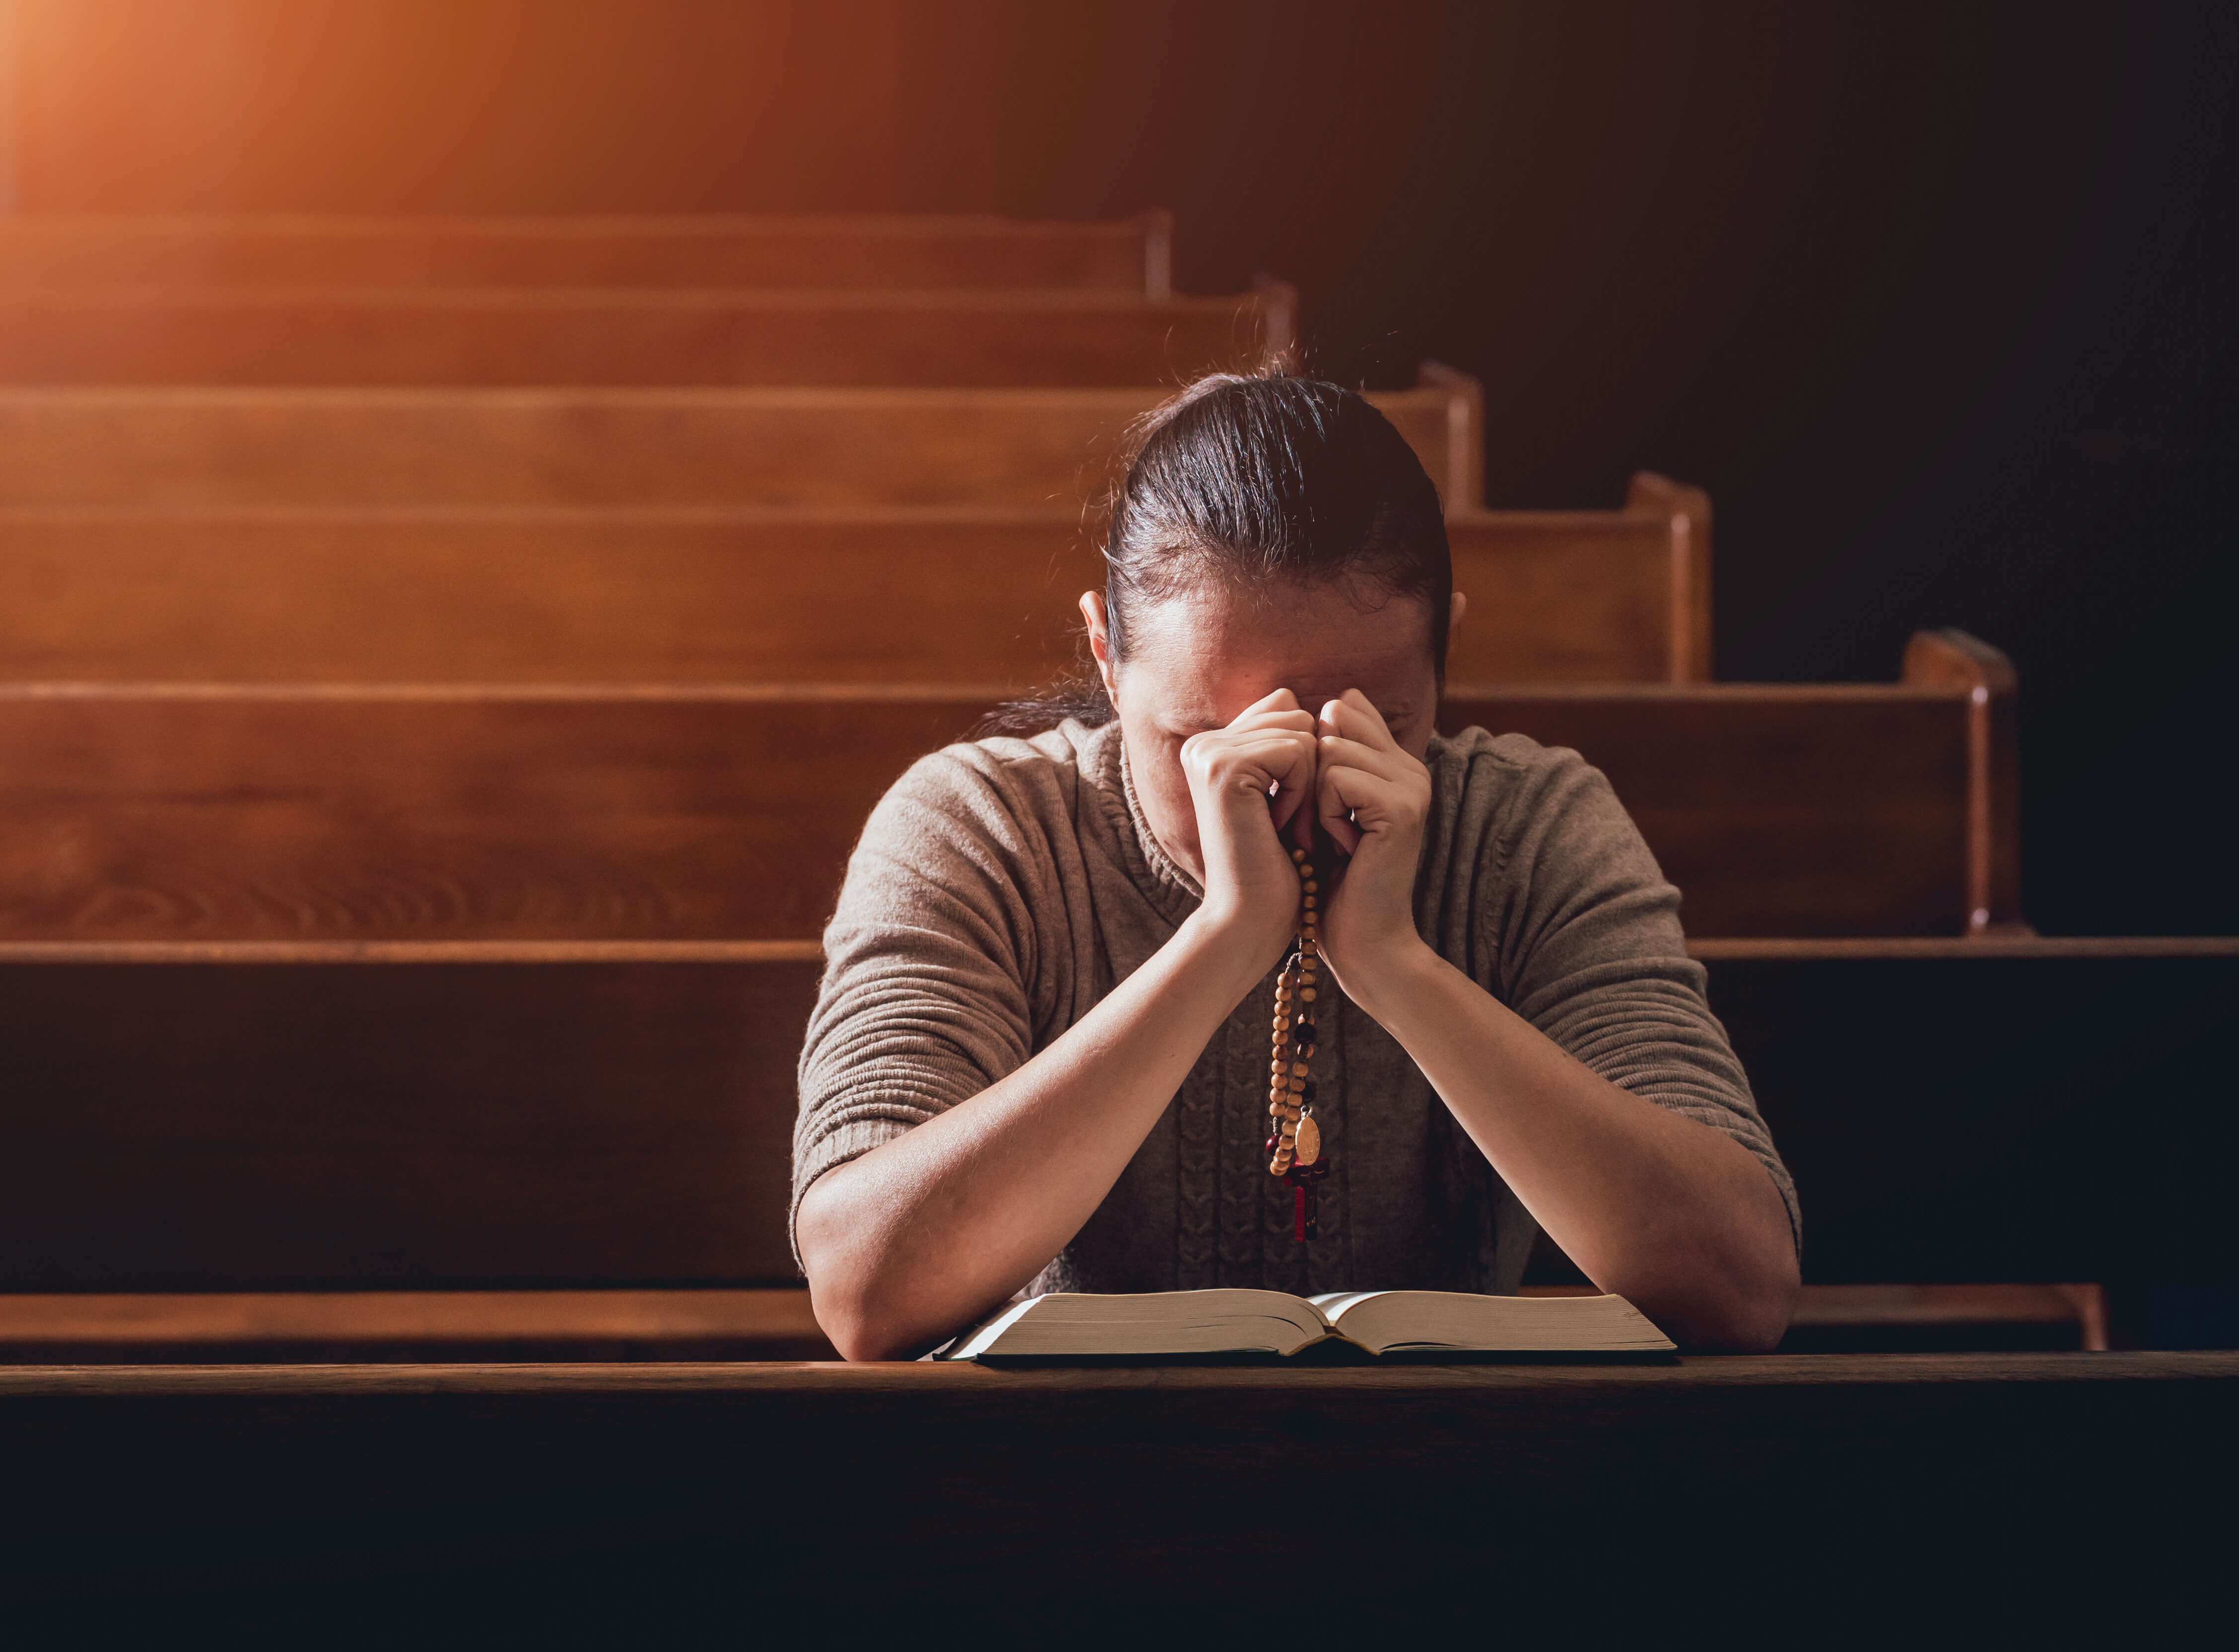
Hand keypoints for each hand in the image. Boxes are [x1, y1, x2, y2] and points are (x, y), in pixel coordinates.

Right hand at [1179, 689, 1317, 968]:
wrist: (1251, 919)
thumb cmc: (1277, 866)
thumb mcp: (1284, 792)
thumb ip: (1284, 742)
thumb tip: (1302, 692)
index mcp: (1211, 746)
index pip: (1285, 709)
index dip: (1304, 760)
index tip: (1286, 810)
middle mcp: (1201, 743)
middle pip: (1294, 714)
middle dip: (1308, 770)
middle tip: (1286, 821)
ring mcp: (1207, 752)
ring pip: (1300, 730)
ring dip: (1307, 784)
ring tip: (1282, 825)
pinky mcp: (1223, 767)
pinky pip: (1298, 750)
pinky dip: (1302, 792)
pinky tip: (1279, 825)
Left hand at [1313, 690, 1432, 989]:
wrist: (1361, 940)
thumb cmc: (1332, 879)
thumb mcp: (1325, 805)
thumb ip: (1331, 755)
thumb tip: (1333, 700)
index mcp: (1398, 761)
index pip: (1347, 708)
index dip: (1312, 749)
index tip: (1313, 799)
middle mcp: (1412, 767)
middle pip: (1334, 724)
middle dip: (1309, 774)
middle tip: (1322, 825)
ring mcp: (1413, 786)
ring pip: (1332, 749)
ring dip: (1316, 798)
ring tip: (1336, 837)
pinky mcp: (1402, 808)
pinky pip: (1337, 778)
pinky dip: (1325, 815)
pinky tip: (1344, 845)